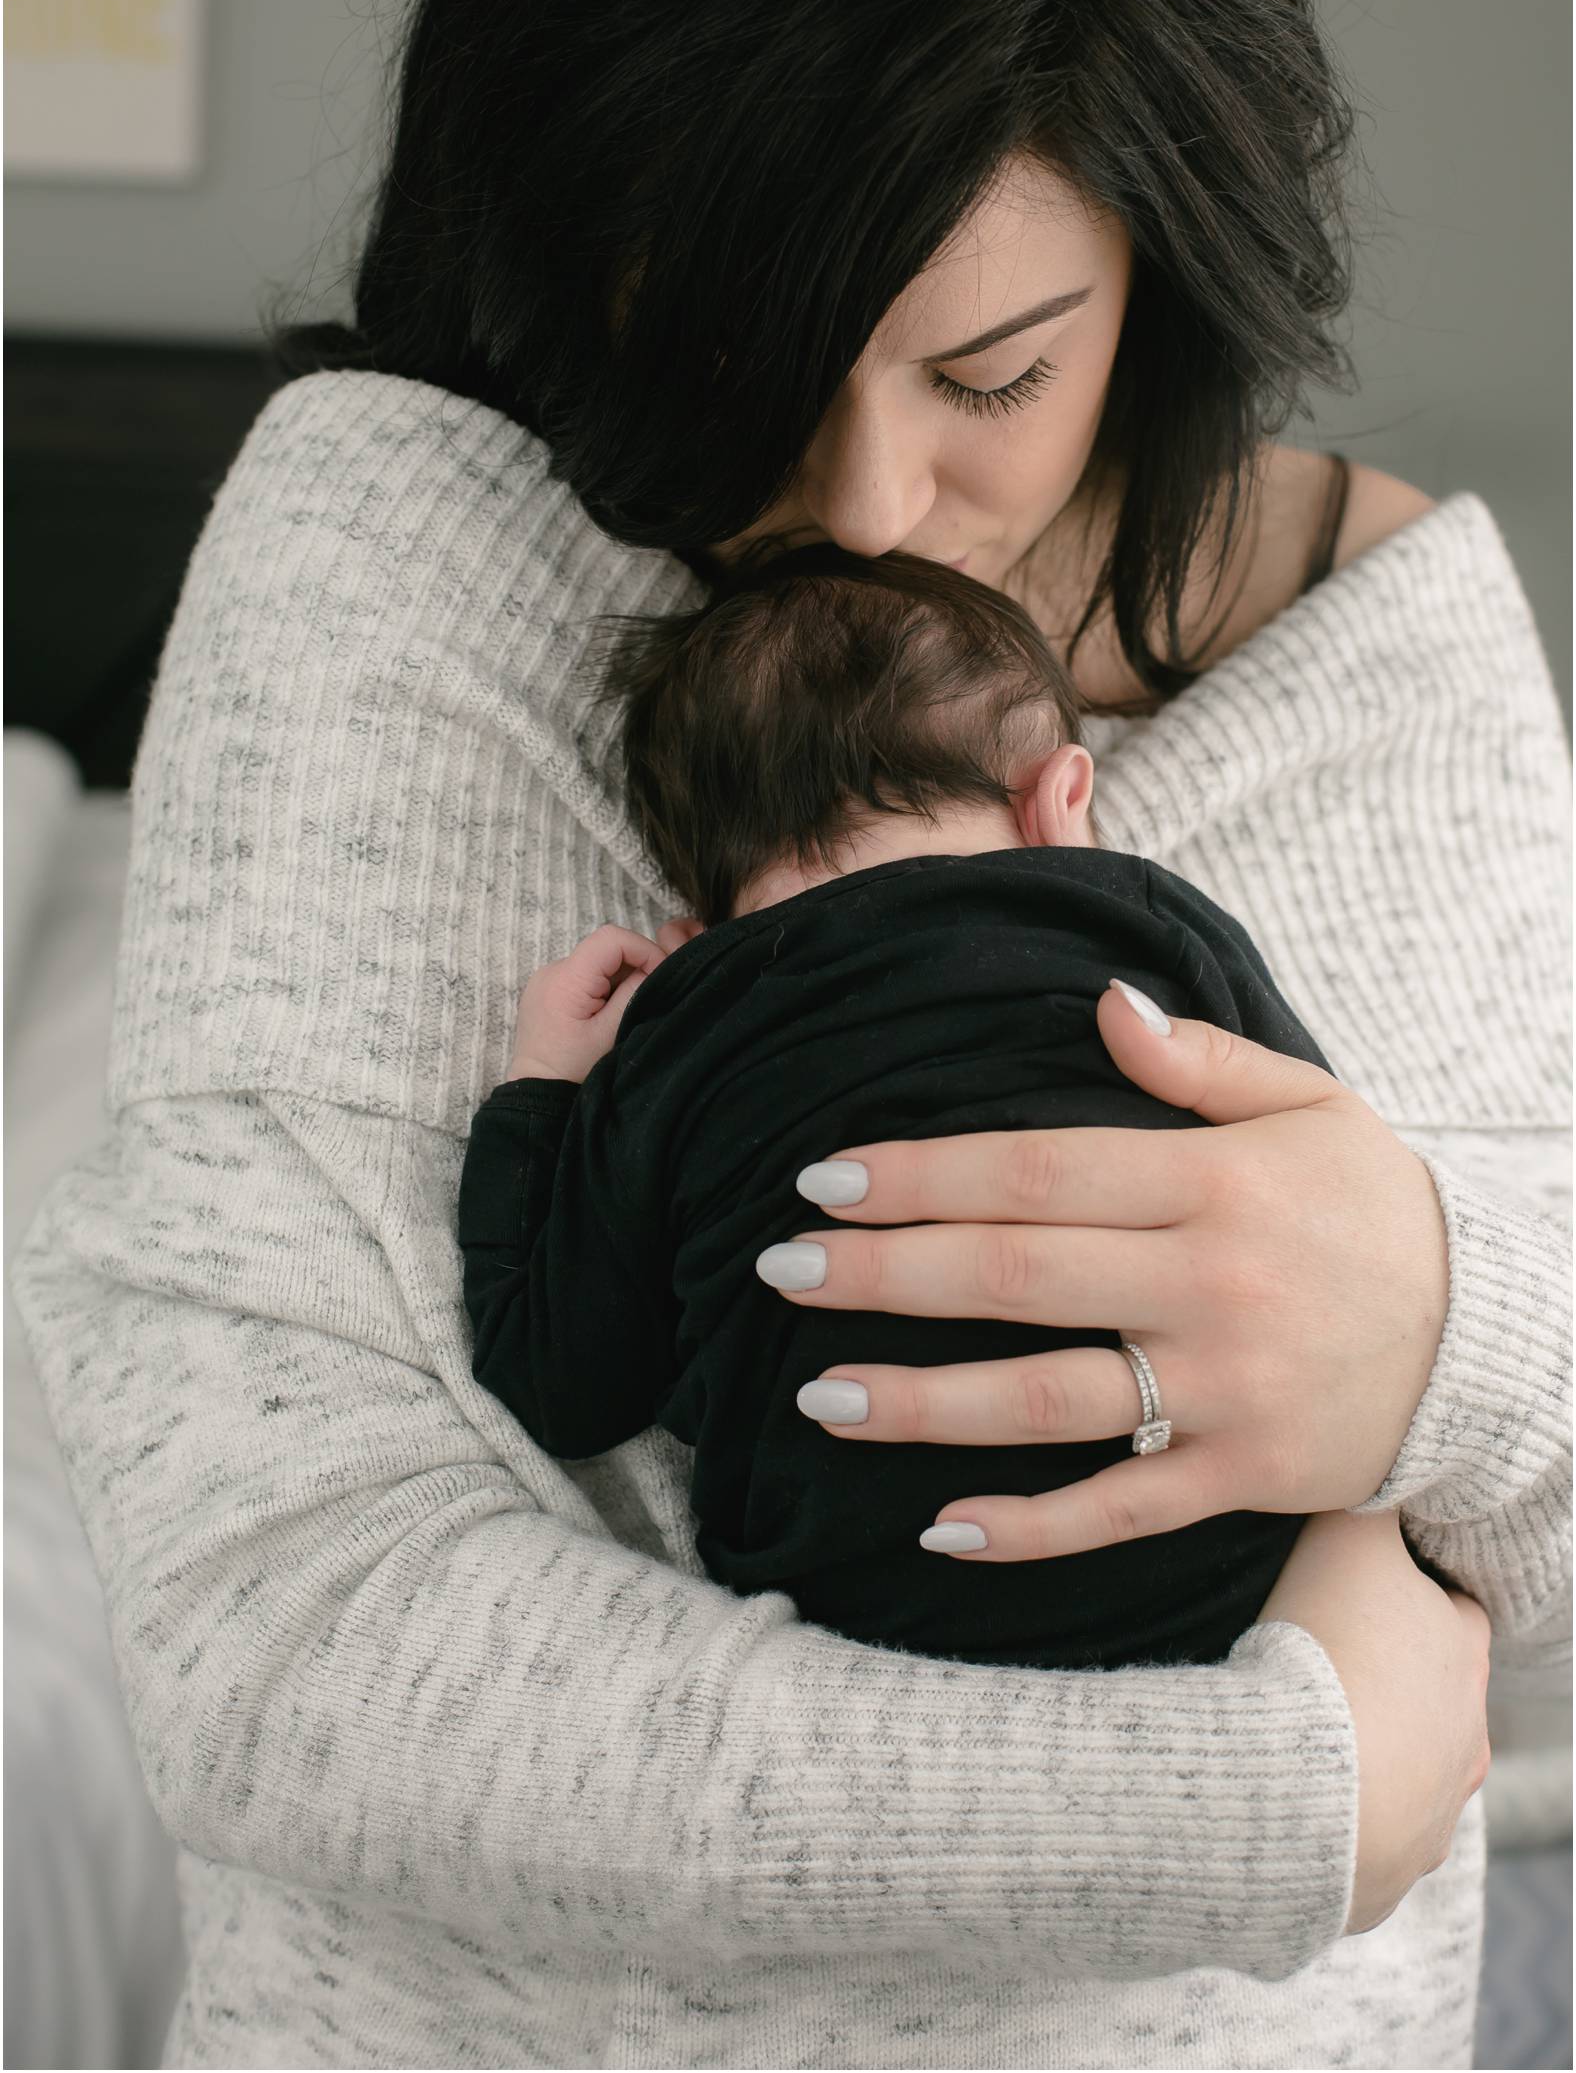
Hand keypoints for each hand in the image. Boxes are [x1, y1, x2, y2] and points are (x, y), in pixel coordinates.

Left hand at [508, 920, 694, 1082]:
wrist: (537, 1094)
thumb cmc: (573, 1071)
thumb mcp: (612, 1032)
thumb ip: (635, 992)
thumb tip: (654, 967)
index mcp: (565, 979)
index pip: (611, 939)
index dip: (644, 949)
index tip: (661, 974)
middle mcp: (551, 970)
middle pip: (604, 948)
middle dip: (634, 965)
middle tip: (648, 995)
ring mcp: (545, 979)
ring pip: (595, 961)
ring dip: (618, 977)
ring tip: (625, 1009)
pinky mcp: (546, 990)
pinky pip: (582, 974)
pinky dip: (602, 985)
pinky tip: (606, 1012)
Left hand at [759, 980, 1451, 1554]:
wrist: (1491, 1337)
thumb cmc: (1372, 1205)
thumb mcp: (1309, 1103)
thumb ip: (1199, 1059)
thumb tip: (1101, 1004)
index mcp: (1211, 1184)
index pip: (1036, 1172)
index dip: (922, 1176)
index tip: (823, 1180)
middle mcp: (1209, 1286)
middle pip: (1016, 1278)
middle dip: (886, 1275)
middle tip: (779, 1270)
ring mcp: (1224, 1392)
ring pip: (1048, 1400)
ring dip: (923, 1404)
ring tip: (819, 1395)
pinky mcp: (1242, 1477)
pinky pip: (1120, 1509)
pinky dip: (1029, 1527)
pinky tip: (938, 1527)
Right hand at [1256, 1509, 1490, 1933]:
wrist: (1299, 1790)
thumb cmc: (1329, 1650)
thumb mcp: (1348, 1539)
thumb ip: (1363, 1500)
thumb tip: (1365, 1460)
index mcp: (1463, 1662)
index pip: (1454, 1614)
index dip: (1410, 1596)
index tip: (1357, 1589)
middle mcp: (1464, 1747)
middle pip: (1433, 1703)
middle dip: (1385, 1682)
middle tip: (1315, 1658)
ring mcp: (1428, 1823)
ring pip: (1403, 1779)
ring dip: (1359, 1756)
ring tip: (1291, 1733)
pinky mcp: (1379, 1883)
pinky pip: (1353, 1844)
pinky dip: (1325, 1820)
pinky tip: (1279, 1794)